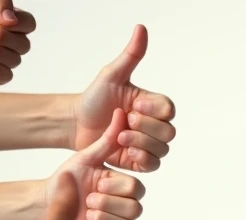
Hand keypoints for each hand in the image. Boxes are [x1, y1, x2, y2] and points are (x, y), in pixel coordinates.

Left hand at [43, 109, 145, 219]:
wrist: (46, 202)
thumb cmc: (67, 178)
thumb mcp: (85, 158)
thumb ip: (107, 140)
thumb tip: (120, 113)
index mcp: (122, 186)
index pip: (137, 188)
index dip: (119, 186)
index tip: (99, 181)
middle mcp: (122, 206)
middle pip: (135, 209)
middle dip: (110, 203)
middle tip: (90, 198)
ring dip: (105, 218)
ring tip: (86, 211)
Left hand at [72, 25, 176, 172]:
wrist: (76, 124)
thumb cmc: (94, 99)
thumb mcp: (111, 75)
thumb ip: (130, 55)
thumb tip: (141, 28)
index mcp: (152, 105)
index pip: (169, 109)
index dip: (154, 109)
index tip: (133, 104)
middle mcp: (154, 125)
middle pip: (169, 132)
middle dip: (146, 127)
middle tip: (125, 120)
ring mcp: (148, 144)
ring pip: (162, 149)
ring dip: (142, 143)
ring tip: (120, 137)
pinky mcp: (139, 161)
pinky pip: (153, 164)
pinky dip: (142, 158)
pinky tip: (126, 151)